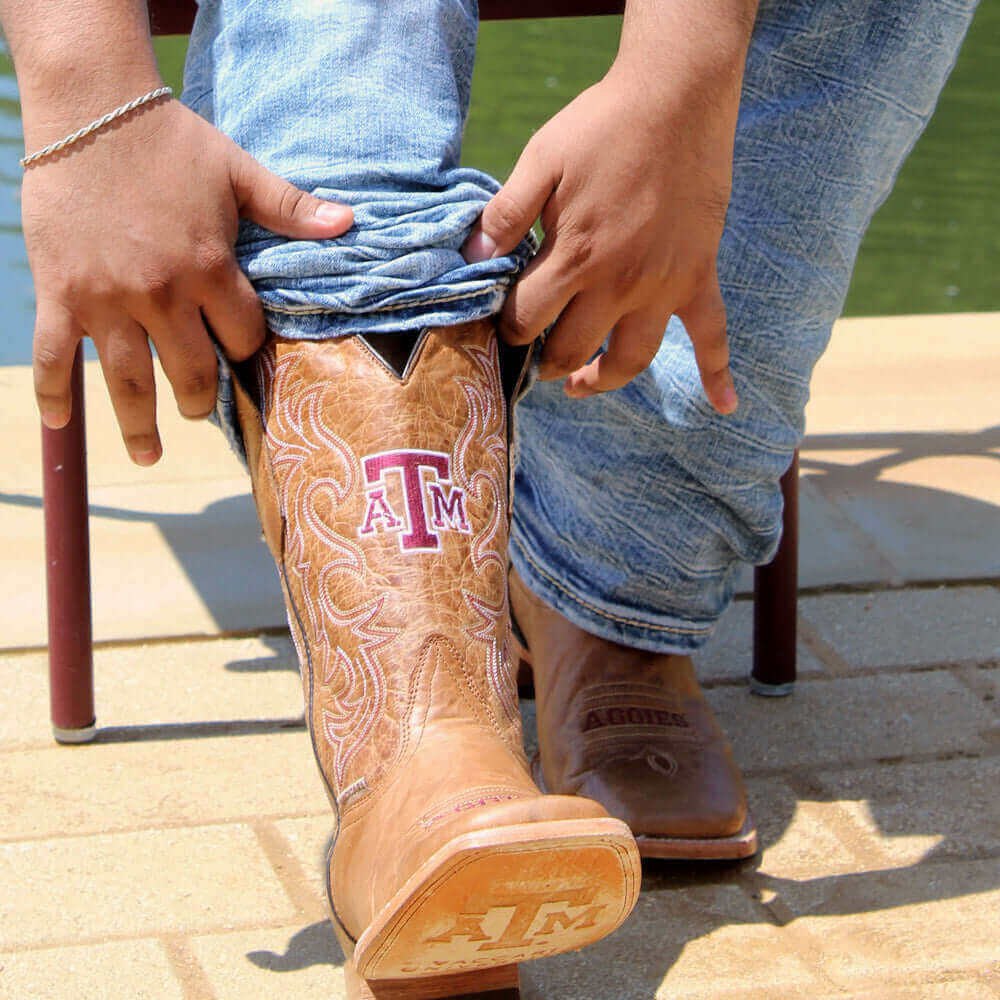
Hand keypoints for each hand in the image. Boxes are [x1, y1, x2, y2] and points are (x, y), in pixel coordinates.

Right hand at [22, 98, 352, 463]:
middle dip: (199, 400)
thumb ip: (291, 207)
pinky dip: (54, 394)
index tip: (241, 361)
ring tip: (148, 454)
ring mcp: (107, 298)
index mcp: (210, 268)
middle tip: (197, 410)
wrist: (91, 106)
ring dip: (139, 425)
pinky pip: (54, 356)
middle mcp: (162, 293)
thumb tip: (351, 222)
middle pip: (191, 371)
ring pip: (129, 381)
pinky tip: (60, 424)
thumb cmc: (170, 140)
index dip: (247, 353)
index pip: (242, 337)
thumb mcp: (239, 171)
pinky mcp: (60, 292)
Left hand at [463, 33, 748, 412]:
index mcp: (575, 257)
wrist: (677, 96)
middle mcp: (619, 284)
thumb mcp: (540, 159)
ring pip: (629, 358)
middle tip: (532, 358)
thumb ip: (506, 214)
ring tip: (578, 384)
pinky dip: (718, 374)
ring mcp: (663, 286)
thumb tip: (472, 256)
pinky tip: (724, 404)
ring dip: (599, 379)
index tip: (502, 327)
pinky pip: (712, 335)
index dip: (507, 329)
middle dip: (543, 361)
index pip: (528, 319)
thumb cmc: (601, 126)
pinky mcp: (698, 277)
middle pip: (570, 349)